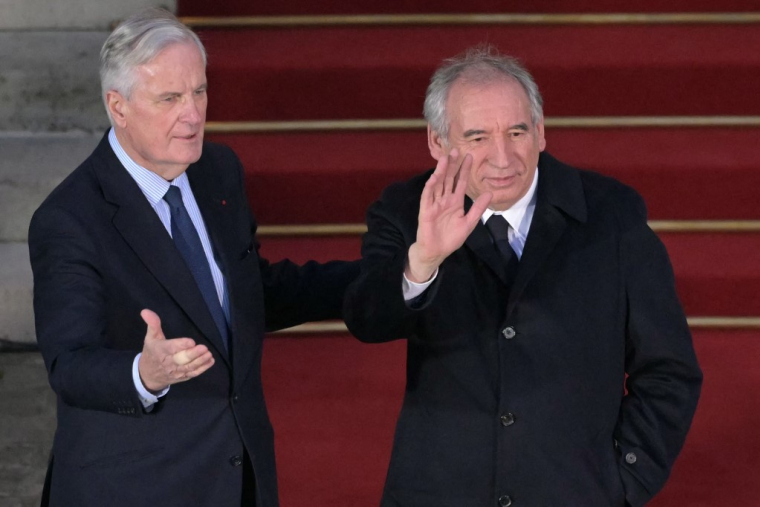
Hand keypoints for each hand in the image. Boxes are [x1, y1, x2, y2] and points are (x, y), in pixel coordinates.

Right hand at [138, 309, 214, 392]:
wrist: (148, 375)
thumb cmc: (151, 353)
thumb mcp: (150, 338)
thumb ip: (152, 324)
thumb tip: (146, 311)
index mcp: (160, 351)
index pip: (171, 348)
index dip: (181, 345)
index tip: (191, 342)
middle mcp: (168, 362)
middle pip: (181, 359)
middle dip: (193, 354)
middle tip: (204, 348)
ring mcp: (176, 371)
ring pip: (189, 367)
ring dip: (200, 361)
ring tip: (209, 354)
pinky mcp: (182, 377)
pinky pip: (193, 374)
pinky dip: (202, 369)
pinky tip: (210, 361)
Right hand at [406, 150, 491, 281]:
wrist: (437, 252)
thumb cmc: (451, 238)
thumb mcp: (469, 223)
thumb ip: (478, 208)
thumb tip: (489, 193)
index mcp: (455, 202)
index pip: (460, 182)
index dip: (464, 169)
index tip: (469, 156)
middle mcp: (444, 200)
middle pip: (449, 179)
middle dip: (452, 165)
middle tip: (456, 150)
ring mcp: (434, 204)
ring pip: (438, 183)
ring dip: (441, 171)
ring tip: (446, 158)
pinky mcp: (426, 210)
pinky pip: (428, 195)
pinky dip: (431, 185)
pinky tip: (435, 176)